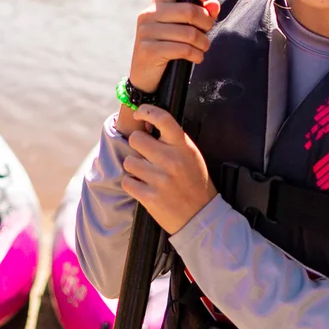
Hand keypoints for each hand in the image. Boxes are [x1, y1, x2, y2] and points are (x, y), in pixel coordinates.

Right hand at [117, 0, 218, 135]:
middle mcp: (149, 12)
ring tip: (202, 48)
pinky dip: (196, 55)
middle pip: (190, 11)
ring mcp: (146, 31)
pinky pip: (182, 49)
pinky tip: (196, 58)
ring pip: (189, 33)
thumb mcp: (185, 27)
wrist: (147, 77)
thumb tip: (214, 4)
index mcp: (159, 1)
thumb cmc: (170, 47)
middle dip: (206, 24)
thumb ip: (201, 14)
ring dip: (203, 43)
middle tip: (206, 33)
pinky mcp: (148, 50)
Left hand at [121, 103, 216, 234]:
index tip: (138, 114)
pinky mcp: (150, 197)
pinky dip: (132, 185)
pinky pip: (127, 182)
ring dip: (134, 168)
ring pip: (129, 161)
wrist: (201, 217)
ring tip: (147, 175)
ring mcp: (160, 179)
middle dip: (137, 146)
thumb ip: (173, 141)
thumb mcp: (191, 156)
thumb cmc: (195, 183)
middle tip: (145, 155)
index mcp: (183, 147)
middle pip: (136, 139)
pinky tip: (144, 188)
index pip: (163, 119)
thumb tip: (149, 124)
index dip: (146, 111)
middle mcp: (172, 160)